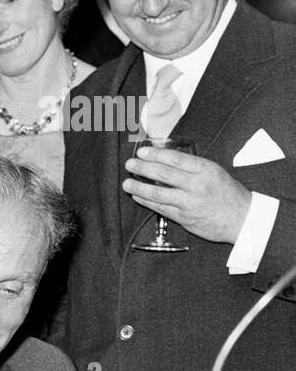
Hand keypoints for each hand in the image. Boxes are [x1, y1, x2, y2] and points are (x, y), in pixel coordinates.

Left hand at [123, 147, 252, 244]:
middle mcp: (197, 185)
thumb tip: (164, 158)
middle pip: (163, 174)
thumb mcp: (214, 173)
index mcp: (206, 170)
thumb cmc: (227, 193)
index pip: (176, 158)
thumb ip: (192, 167)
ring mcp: (189, 202)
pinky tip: (138, 196)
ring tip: (127, 183)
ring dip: (139, 187)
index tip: (142, 151)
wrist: (242, 219)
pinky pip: (160, 208)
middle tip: (130, 164)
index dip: (156, 154)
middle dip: (143, 168)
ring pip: (158, 193)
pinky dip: (147, 201)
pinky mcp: (184, 218)